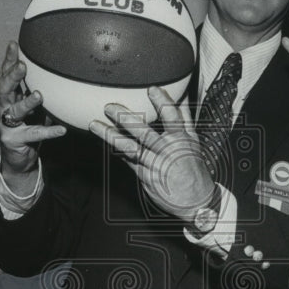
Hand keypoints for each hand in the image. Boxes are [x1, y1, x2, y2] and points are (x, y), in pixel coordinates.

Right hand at [0, 40, 65, 192]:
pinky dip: (49, 131)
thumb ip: (37, 91)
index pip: (5, 74)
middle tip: (22, 66)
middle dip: (12, 76)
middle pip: (4, 88)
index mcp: (8, 97)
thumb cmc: (26, 127)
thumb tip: (59, 72)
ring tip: (39, 95)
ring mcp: (6, 125)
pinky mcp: (13, 140)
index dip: (8, 59)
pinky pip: (33, 134)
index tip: (14, 44)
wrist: (17, 158)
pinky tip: (61, 129)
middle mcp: (4, 108)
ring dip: (27, 102)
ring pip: (15, 111)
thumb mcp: (31, 106)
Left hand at [88, 86, 214, 222]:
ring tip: (94, 124)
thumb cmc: (193, 167)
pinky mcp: (144, 175)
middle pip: (144, 133)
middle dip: (126, 119)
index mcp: (181, 140)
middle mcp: (166, 151)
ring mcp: (154, 164)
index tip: (152, 89)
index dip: (163, 102)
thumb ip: (184, 118)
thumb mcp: (193, 141)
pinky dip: (115, 149)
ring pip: (129, 148)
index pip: (172, 118)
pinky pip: (126, 160)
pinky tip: (102, 139)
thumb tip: (182, 96)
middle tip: (109, 106)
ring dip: (110, 135)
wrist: (195, 200)